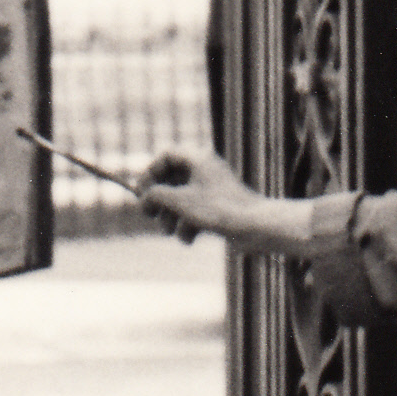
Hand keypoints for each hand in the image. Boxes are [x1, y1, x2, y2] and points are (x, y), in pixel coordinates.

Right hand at [140, 144, 294, 250]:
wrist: (255, 226)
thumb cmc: (219, 209)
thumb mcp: (179, 201)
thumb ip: (156, 195)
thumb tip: (144, 198)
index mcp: (199, 159)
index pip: (167, 156)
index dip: (150, 173)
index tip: (142, 191)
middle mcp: (206, 170)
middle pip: (172, 180)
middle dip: (160, 201)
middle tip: (150, 215)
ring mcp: (212, 189)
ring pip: (182, 199)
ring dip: (172, 217)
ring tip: (170, 231)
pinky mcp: (219, 207)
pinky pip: (195, 212)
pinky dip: (188, 225)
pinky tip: (189, 239)